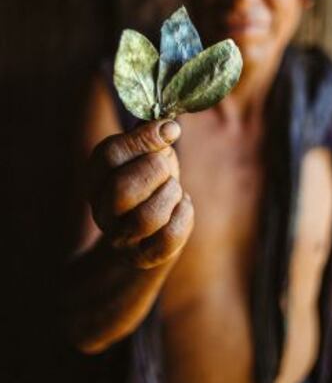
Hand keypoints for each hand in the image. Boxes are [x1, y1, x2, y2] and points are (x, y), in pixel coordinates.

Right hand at [88, 119, 193, 268]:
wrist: (148, 232)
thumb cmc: (149, 182)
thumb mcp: (146, 153)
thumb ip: (150, 135)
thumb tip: (168, 125)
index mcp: (96, 177)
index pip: (109, 155)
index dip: (143, 138)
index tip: (171, 130)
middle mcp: (102, 210)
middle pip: (122, 189)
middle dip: (156, 170)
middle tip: (166, 167)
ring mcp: (121, 237)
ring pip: (147, 217)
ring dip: (171, 194)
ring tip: (174, 188)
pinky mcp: (144, 256)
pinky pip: (168, 237)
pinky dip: (184, 215)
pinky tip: (182, 206)